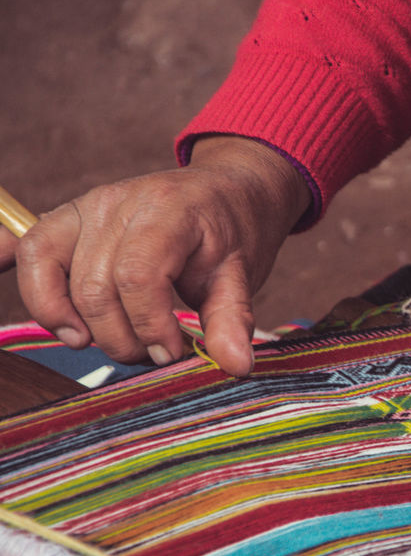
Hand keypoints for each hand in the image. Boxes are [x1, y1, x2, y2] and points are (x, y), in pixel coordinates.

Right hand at [8, 136, 310, 375]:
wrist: (227, 189)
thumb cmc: (232, 230)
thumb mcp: (242, 273)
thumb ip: (231, 320)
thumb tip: (236, 366)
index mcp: (167, 211)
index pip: (136, 276)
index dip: (149, 325)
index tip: (172, 352)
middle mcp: (117, 203)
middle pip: (92, 285)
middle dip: (120, 336)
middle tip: (154, 354)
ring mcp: (85, 207)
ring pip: (49, 270)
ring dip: (73, 322)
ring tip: (107, 342)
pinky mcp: (66, 219)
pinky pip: (26, 245)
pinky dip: (13, 271)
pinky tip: (38, 308)